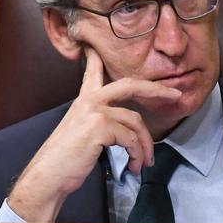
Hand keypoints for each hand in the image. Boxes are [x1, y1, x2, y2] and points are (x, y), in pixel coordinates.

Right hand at [6, 47, 181, 222]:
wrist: (48, 176)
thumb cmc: (65, 160)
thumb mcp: (81, 133)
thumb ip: (100, 122)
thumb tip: (126, 129)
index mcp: (83, 100)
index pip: (93, 71)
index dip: (98, 57)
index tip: (97, 45)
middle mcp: (89, 100)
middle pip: (130, 85)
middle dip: (157, 89)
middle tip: (175, 95)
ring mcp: (94, 111)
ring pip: (135, 122)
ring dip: (145, 145)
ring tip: (144, 162)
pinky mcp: (99, 126)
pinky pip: (131, 139)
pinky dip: (137, 155)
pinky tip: (133, 166)